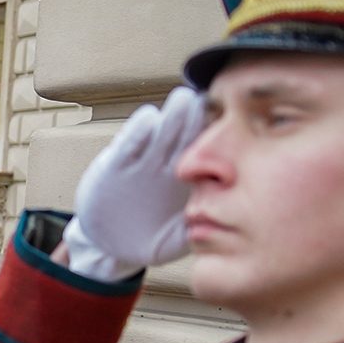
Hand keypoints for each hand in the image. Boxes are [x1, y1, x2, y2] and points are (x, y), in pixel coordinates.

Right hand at [61, 86, 205, 279]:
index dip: (216, 135)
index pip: (205, 151)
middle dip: (194, 116)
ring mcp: (140, 163)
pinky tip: (148, 119)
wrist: (110, 243)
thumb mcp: (174, 241)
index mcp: (186, 179)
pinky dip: (137, 132)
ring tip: (183, 100)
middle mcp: (165, 164)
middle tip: (209, 99)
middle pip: (183, 134)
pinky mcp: (113, 165)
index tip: (233, 122)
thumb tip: (218, 226)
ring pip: (159, 133)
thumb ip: (194, 231)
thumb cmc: (148, 239)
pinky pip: (128, 145)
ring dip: (171, 116)